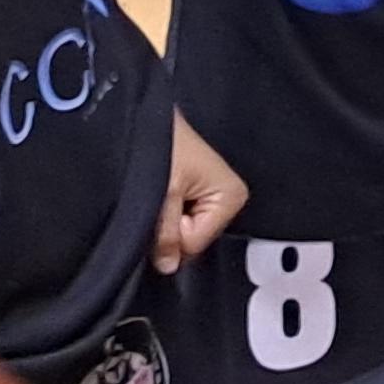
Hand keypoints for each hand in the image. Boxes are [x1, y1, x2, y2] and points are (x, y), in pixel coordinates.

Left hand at [156, 114, 245, 273]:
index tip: (163, 206)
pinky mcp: (200, 192)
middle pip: (193, 238)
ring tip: (159, 190)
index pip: (195, 243)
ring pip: (185, 230)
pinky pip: (182, 217)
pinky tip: (162, 192)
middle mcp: (230, 198)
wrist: (151, 117)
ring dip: (165, 218)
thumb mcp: (162, 192)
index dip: (172, 233)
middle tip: (159, 197)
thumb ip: (167, 234)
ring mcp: (215, 196)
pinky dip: (166, 210)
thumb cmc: (164, 142)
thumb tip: (168, 267)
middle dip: (170, 227)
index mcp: (232, 197)